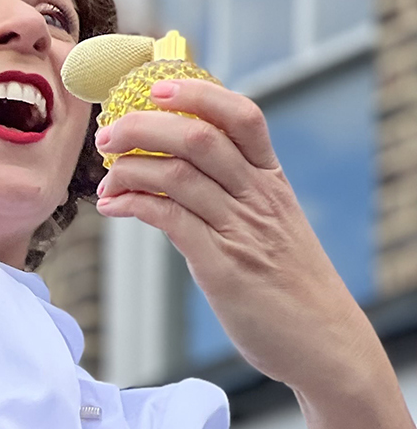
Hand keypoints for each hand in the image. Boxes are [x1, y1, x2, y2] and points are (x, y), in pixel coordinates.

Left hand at [92, 79, 375, 392]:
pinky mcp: (222, 267)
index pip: (243, 117)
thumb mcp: (270, 227)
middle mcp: (259, 198)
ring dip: (128, 171)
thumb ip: (233, 196)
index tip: (157, 86)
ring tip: (105, 182)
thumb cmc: (287, 284)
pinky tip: (113, 208)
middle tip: (107, 135)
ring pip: (177, 177)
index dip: (198, 94)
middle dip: (143, 127)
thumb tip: (176, 173)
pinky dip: (133, 206)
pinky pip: (169, 221)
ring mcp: (241, 231)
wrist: (323, 342)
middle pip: (200, 139)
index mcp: (272, 181)